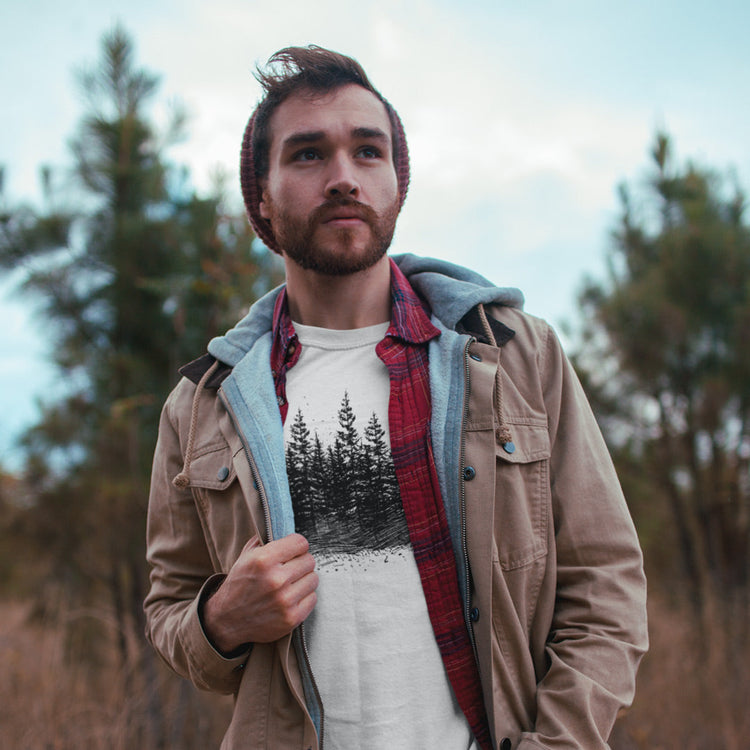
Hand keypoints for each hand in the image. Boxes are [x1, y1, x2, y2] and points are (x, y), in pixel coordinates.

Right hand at [202, 533, 317, 652]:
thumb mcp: (245, 557)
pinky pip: (313, 598)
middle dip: (300, 562)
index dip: (297, 545)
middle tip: (290, 568)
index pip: (300, 542)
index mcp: (264, 560)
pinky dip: (304, 597)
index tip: (293, 550)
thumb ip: (266, 541)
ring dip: (304, 580)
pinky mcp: (292, 618)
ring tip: (290, 583)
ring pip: (313, 579)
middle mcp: (276, 580)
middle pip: (309, 560)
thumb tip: (285, 530)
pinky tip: (291, 597)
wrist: (227, 620)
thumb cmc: (239, 585)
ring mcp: (285, 601)